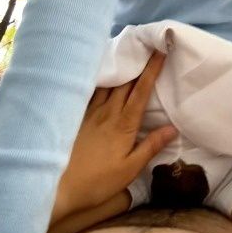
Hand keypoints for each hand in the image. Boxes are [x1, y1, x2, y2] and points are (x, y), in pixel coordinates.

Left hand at [54, 50, 177, 220]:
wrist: (58, 186)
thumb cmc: (98, 181)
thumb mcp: (130, 169)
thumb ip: (151, 146)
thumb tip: (173, 127)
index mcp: (124, 124)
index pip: (141, 90)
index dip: (152, 69)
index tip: (160, 51)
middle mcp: (107, 112)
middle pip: (125, 81)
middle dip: (137, 62)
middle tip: (147, 46)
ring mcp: (90, 112)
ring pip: (108, 83)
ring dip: (119, 68)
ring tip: (127, 55)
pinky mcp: (77, 116)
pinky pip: (91, 91)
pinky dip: (101, 80)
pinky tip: (101, 76)